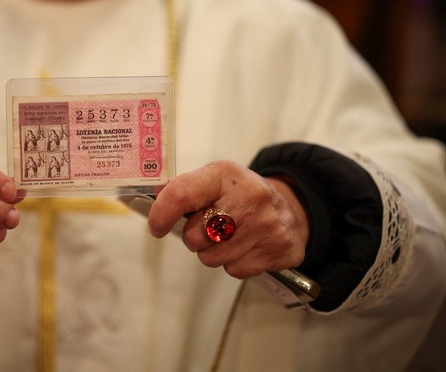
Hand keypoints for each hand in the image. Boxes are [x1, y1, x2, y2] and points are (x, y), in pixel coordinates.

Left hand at [148, 161, 308, 278]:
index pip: (182, 194)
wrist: (290, 208)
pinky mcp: (279, 250)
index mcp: (225, 174)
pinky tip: (245, 246)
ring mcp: (267, 225)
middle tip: (208, 227)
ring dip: (213, 252)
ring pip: (212, 258)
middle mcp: (250, 196)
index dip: (162, 214)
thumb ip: (184, 189)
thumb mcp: (214, 180)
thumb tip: (155, 199)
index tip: (157, 226)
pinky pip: (235, 270)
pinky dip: (234, 262)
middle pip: (194, 236)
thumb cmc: (241, 195)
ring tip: (229, 236)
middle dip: (194, 237)